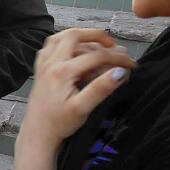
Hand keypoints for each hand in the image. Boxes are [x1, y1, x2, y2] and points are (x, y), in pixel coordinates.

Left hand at [20, 28, 135, 146]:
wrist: (38, 133)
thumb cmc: (59, 124)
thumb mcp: (83, 108)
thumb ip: (101, 88)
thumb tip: (120, 72)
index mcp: (63, 72)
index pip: (96, 56)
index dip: (117, 58)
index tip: (131, 64)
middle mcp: (51, 63)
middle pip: (74, 35)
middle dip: (97, 36)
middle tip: (113, 45)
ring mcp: (43, 65)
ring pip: (60, 37)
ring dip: (80, 36)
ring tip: (98, 44)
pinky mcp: (40, 69)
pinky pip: (51, 46)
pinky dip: (65, 42)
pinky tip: (75, 49)